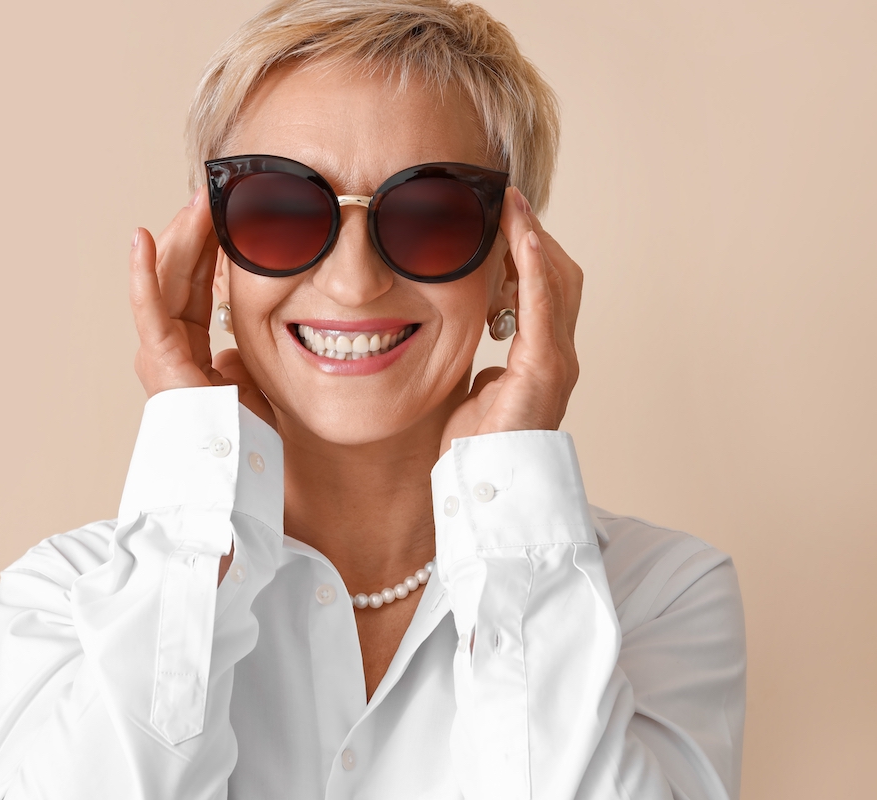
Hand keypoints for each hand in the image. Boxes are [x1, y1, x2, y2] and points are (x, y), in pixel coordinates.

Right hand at [129, 188, 275, 426]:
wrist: (235, 473)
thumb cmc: (242, 437)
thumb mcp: (251, 378)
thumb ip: (242, 353)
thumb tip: (242, 340)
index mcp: (187, 349)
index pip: (195, 284)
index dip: (209, 246)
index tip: (224, 211)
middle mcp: (166, 347)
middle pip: (178, 274)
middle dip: (195, 230)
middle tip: (213, 190)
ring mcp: (158, 353)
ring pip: (167, 281)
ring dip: (182, 237)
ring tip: (199, 200)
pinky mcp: (160, 362)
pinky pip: (149, 311)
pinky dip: (143, 275)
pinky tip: (143, 239)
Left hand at [440, 186, 581, 453]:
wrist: (487, 489)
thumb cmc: (480, 450)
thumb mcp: (478, 395)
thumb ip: (486, 371)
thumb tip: (481, 359)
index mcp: (542, 358)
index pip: (544, 289)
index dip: (529, 250)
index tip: (506, 217)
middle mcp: (558, 355)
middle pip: (559, 276)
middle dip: (534, 235)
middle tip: (507, 201)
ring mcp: (556, 362)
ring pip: (556, 283)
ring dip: (532, 239)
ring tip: (510, 205)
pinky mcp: (545, 371)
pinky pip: (543, 308)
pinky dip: (534, 270)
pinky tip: (522, 238)